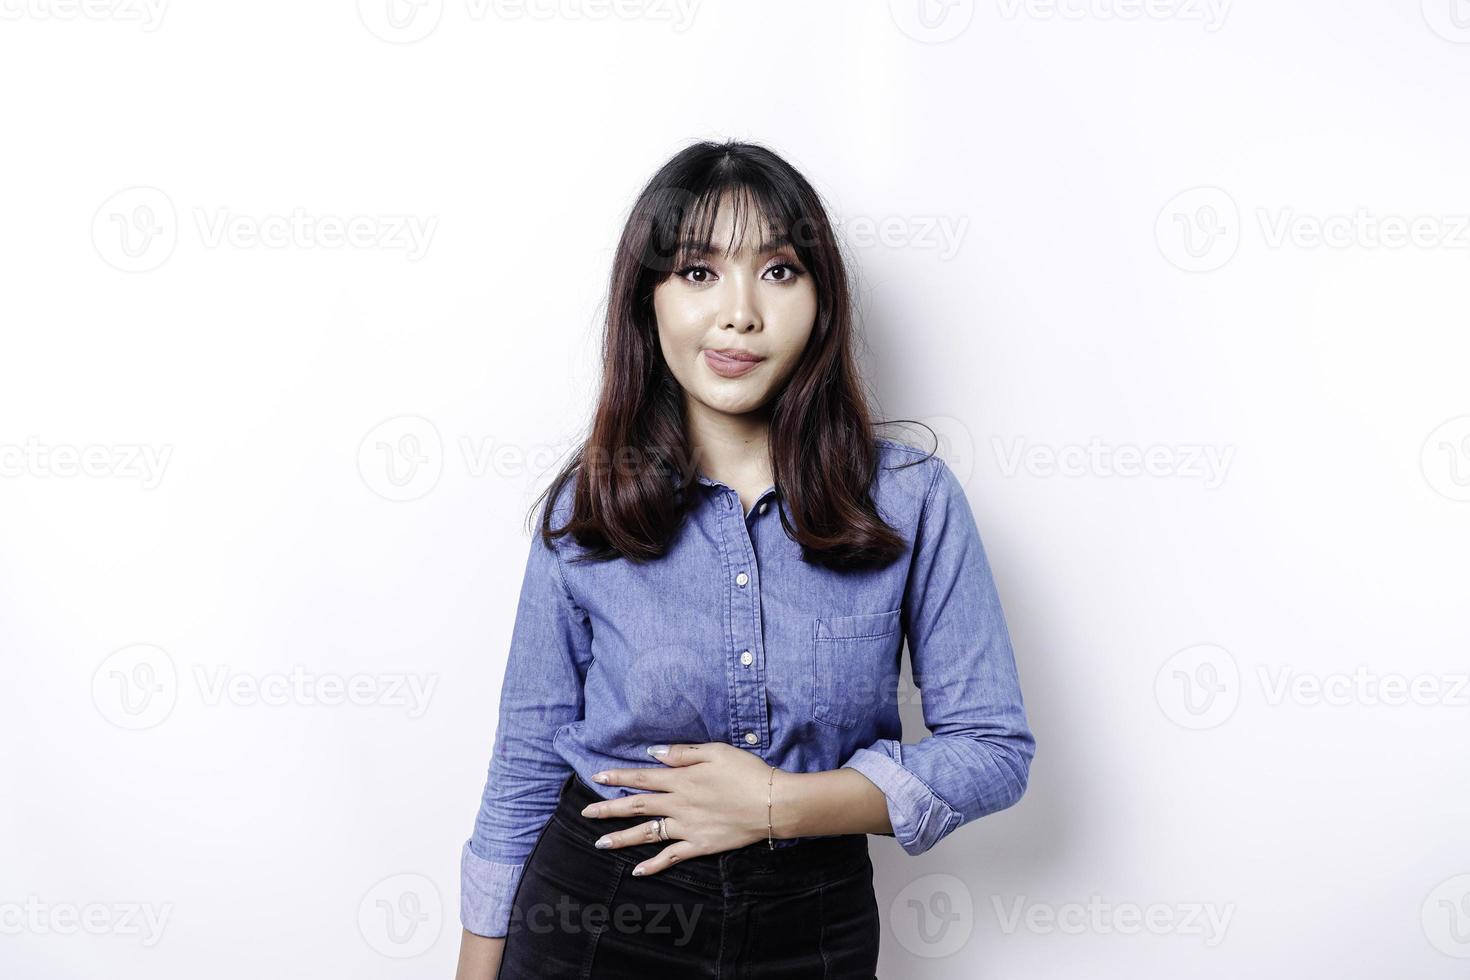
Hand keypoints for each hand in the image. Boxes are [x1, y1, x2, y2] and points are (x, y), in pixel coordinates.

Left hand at [579, 742, 775, 877]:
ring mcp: (687, 827)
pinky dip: (654, 865)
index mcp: (681, 779)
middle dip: (609, 809)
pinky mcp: (700, 845)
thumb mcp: (715, 751)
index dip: (618, 776)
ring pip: (647, 833)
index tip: (597, 778)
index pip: (642, 777)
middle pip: (637, 805)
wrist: (771, 803)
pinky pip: (672, 856)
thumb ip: (682, 753)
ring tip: (600, 842)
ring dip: (622, 837)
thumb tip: (653, 753)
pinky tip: (638, 870)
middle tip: (586, 813)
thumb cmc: (746, 772)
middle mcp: (678, 804)